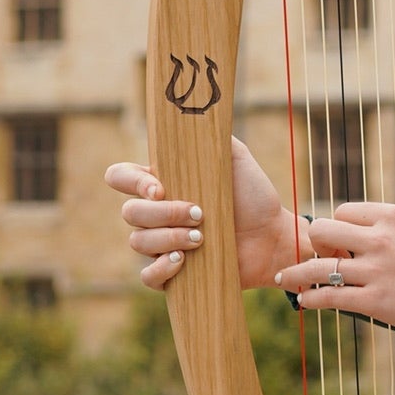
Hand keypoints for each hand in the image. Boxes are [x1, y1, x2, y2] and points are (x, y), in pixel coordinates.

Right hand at [105, 137, 298, 290]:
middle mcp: (156, 214)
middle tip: (199, 214)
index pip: (121, 177)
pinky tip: (181, 262)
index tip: (159, 188)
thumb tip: (190, 118)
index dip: (130, 182)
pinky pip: (147, 277)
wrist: (273, 236)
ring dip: (168, 239)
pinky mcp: (173, 273)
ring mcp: (162, 244)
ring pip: (137, 242)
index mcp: (162, 184)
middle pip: (130, 212)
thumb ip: (212, 137)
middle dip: (163, 214)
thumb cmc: (254, 197)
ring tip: (200, 238)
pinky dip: (160, 269)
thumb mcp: (235, 158)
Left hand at [275, 165, 394, 338]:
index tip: (338, 240)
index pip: (345, 211)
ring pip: (319, 266)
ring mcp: (375, 271)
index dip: (338, 226)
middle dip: (314, 243)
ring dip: (296, 273)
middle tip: (315, 256)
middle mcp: (380, 239)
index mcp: (394, 216)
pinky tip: (304, 302)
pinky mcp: (375, 301)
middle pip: (323, 229)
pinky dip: (312, 299)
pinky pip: (331, 297)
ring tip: (283, 280)